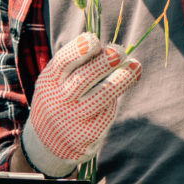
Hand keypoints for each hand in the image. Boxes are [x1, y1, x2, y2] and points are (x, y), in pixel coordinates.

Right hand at [23, 31, 141, 176]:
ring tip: (135, 66)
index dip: (79, 49)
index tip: (94, 40)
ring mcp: (73, 119)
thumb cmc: (58, 99)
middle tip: (120, 52)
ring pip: (102, 96)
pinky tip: (114, 96)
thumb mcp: (56, 81)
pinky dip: (113, 101)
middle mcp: (59, 100)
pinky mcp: (87, 134)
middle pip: (84, 77)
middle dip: (105, 62)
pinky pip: (107, 114)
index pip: (63, 62)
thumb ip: (77, 65)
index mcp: (49, 82)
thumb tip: (113, 50)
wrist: (47, 142)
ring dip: (122, 79)